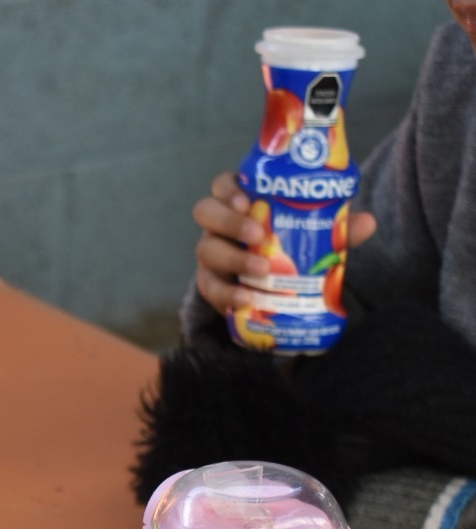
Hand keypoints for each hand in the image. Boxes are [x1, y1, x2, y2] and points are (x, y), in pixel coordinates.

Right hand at [193, 171, 375, 313]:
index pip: (223, 185)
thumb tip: (367, 222)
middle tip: (258, 234)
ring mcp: (211, 254)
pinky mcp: (211, 284)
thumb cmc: (292, 248)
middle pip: (205, 212)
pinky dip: (228, 294)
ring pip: (205, 250)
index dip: (228, 189)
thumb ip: (335, 228)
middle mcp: (219, 225)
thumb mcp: (314, 235)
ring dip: (233, 259)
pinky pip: (209, 287)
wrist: (274, 288)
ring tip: (263, 270)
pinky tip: (248, 298)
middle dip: (229, 221)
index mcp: (240, 203)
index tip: (247, 200)